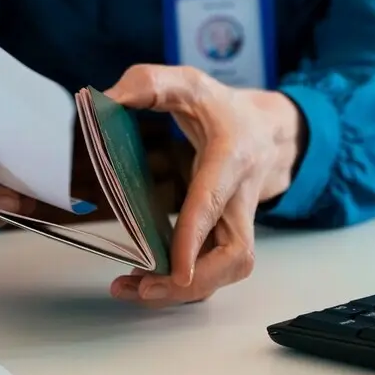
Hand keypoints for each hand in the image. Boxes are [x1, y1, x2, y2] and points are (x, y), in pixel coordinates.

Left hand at [104, 65, 300, 306]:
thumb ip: (150, 83)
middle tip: (142, 286)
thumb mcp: (191, 84)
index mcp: (232, 157)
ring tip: (132, 290)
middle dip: (193, 281)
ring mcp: (239, 222)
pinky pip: (213, 271)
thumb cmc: (225, 110)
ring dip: (184, 291)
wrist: (269, 131)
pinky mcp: (228, 237)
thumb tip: (105, 101)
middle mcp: (241, 197)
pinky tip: (147, 283)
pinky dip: (183, 285)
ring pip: (225, 272)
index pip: (214, 201)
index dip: (196, 236)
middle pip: (234, 256)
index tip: (179, 272)